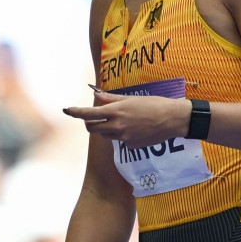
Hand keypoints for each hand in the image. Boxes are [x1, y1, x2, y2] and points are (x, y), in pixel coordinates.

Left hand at [63, 87, 191, 147]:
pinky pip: (120, 141)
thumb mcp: (130, 99)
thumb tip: (95, 95)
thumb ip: (110, 99)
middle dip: (89, 123)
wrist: (172, 119)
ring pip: (105, 135)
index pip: (88, 114)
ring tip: (122, 120)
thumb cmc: (153, 104)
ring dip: (106, 128)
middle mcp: (117, 125)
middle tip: (93, 118)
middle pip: (92, 128)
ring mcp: (124, 138)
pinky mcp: (131, 146)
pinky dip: (121, 135)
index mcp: (116, 111)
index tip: (67, 110)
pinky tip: (135, 128)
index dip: (76, 112)